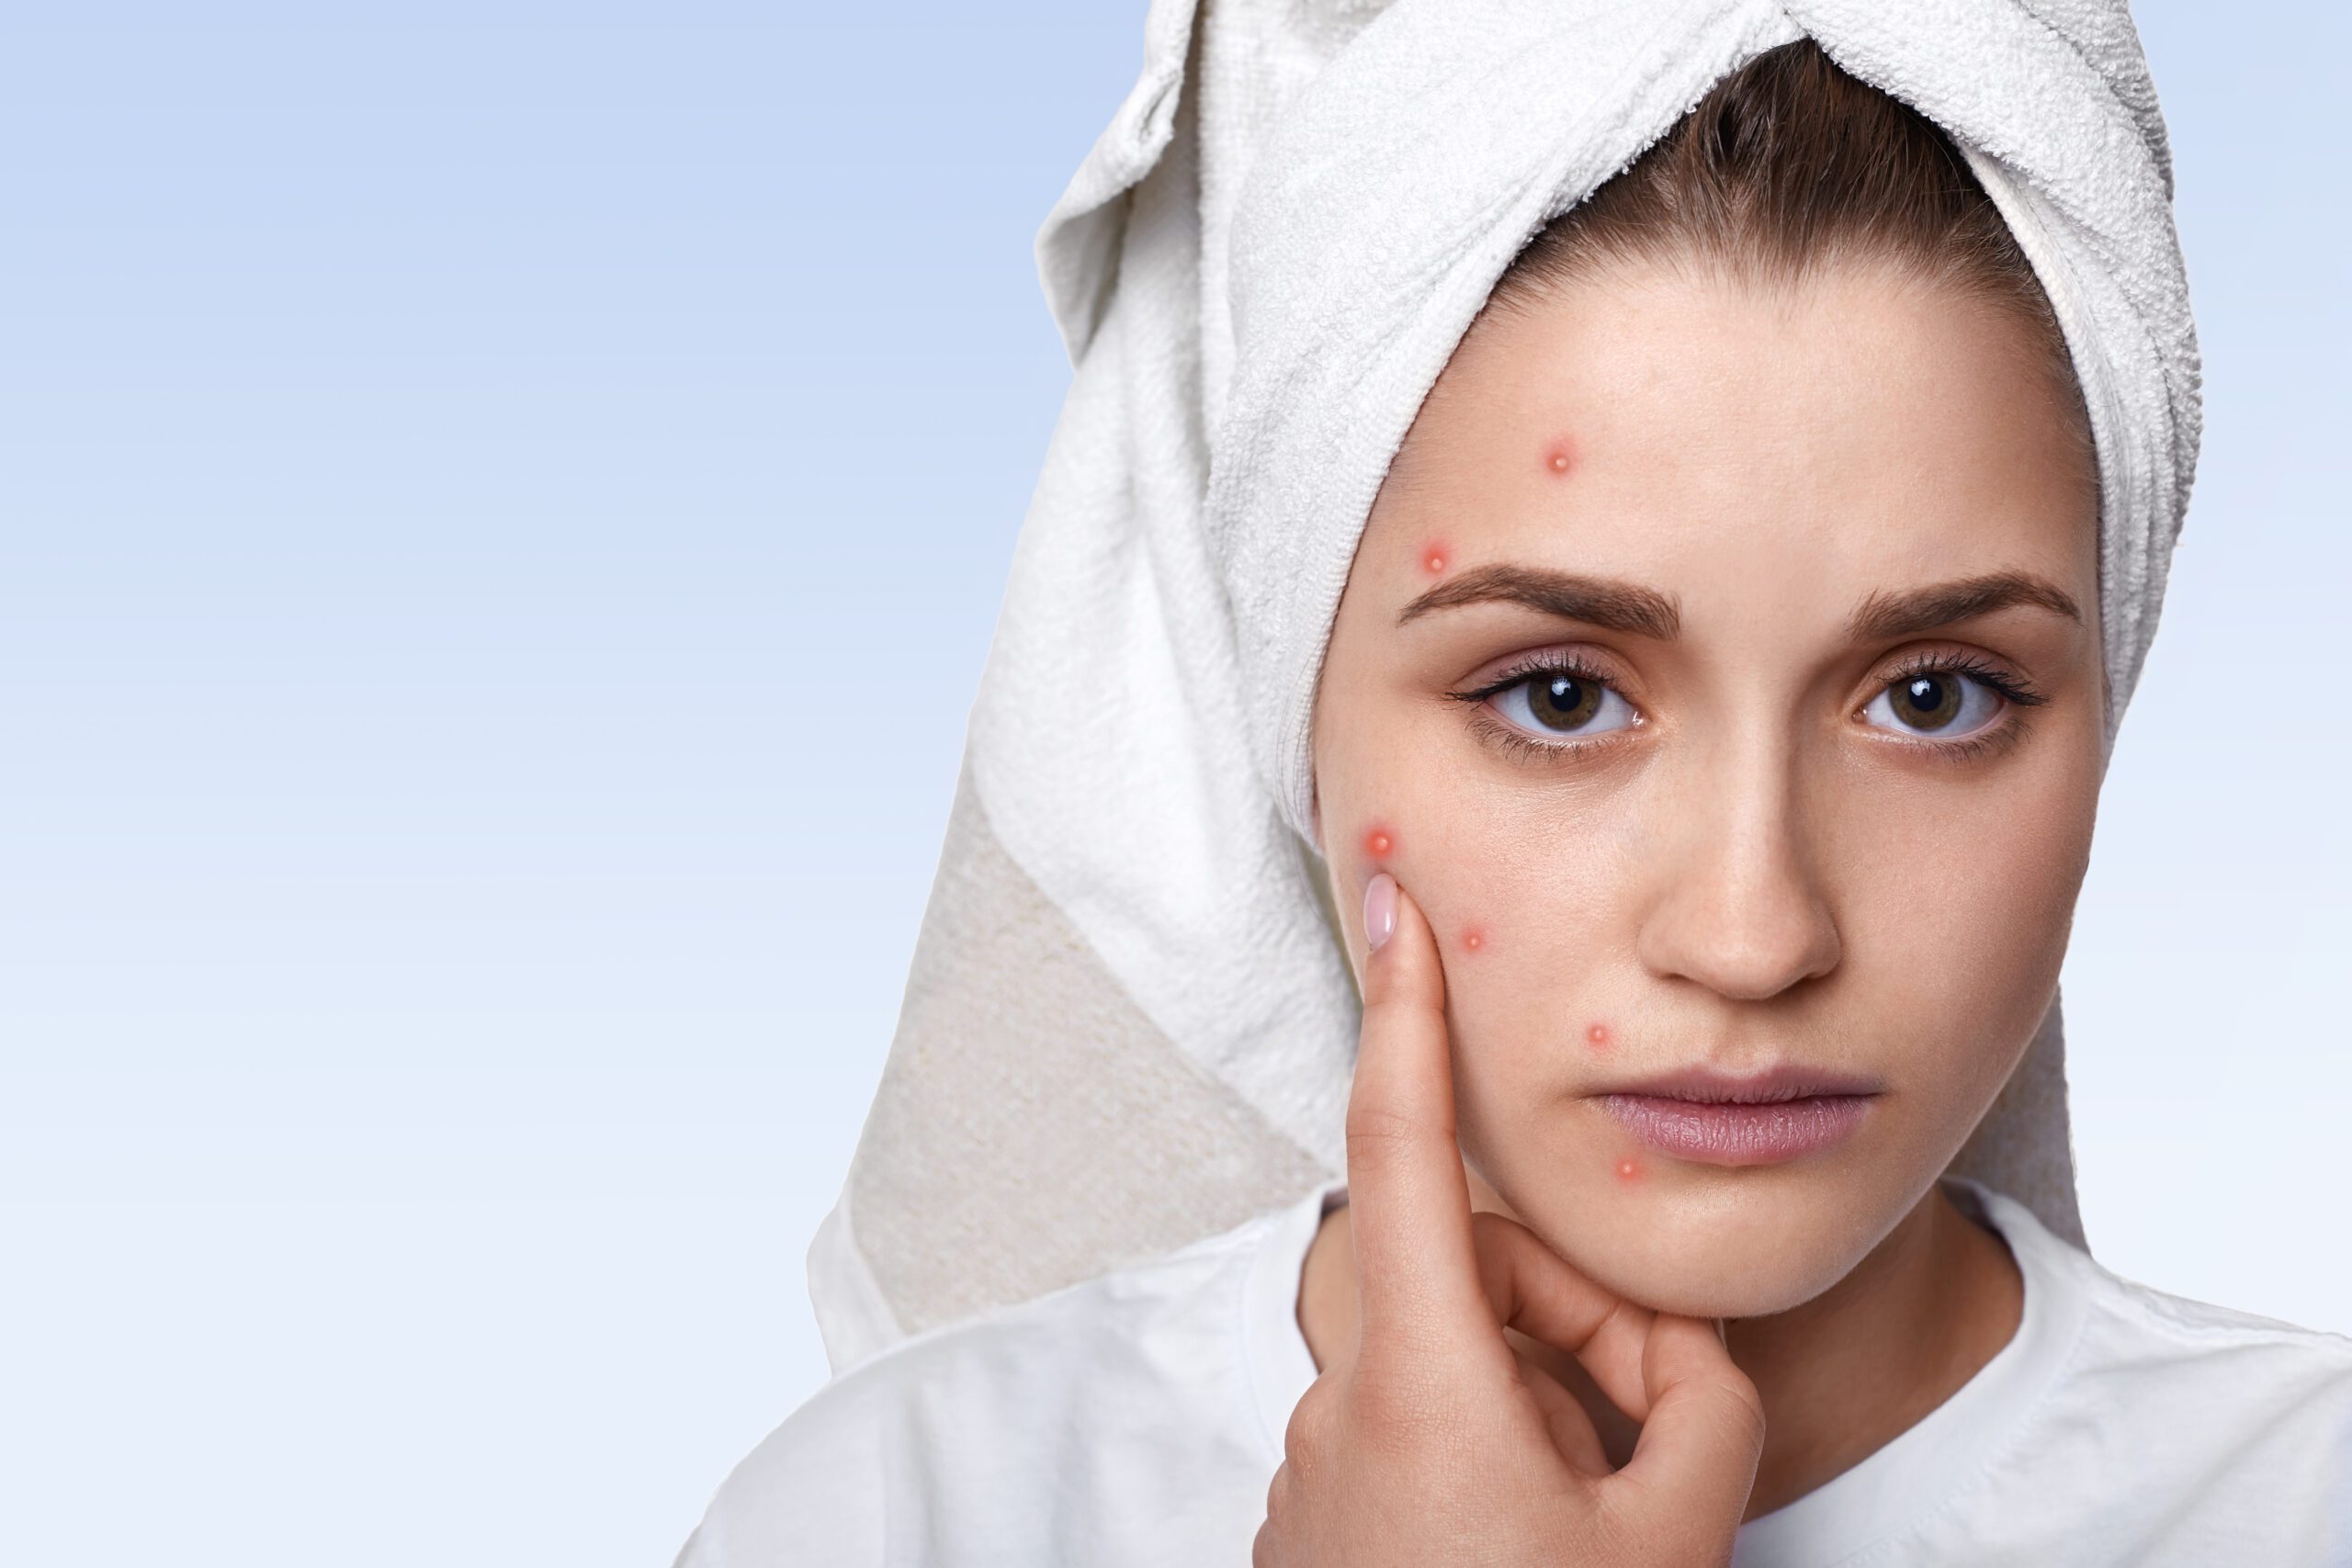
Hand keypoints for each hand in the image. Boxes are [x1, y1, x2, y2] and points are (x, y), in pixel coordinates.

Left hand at [1253, 871, 1764, 1566]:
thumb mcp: (1673, 1535)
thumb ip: (1695, 1404)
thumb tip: (1666, 1355)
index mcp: (1421, 1381)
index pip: (1399, 1149)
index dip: (1399, 1013)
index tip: (1388, 900)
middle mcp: (1343, 1405)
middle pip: (1468, 1282)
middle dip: (1569, 1319)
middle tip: (1655, 1420)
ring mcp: (1316, 1471)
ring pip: (1451, 1369)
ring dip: (1539, 1404)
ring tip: (1606, 1512)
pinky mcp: (1311, 1528)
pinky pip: (1413, 1439)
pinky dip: (1489, 1462)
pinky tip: (1537, 1551)